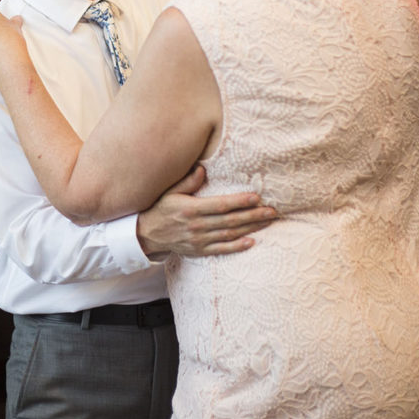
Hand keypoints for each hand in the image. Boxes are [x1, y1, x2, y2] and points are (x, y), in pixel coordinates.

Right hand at [136, 164, 277, 258]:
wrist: (147, 234)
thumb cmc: (160, 208)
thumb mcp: (170, 191)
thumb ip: (187, 181)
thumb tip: (203, 168)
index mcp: (191, 208)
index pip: (221, 205)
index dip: (240, 201)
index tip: (256, 197)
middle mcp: (197, 225)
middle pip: (230, 220)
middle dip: (253, 215)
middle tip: (272, 211)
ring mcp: (199, 240)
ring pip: (230, 234)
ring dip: (250, 228)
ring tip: (267, 222)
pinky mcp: (199, 251)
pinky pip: (221, 250)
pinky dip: (237, 247)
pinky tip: (251, 242)